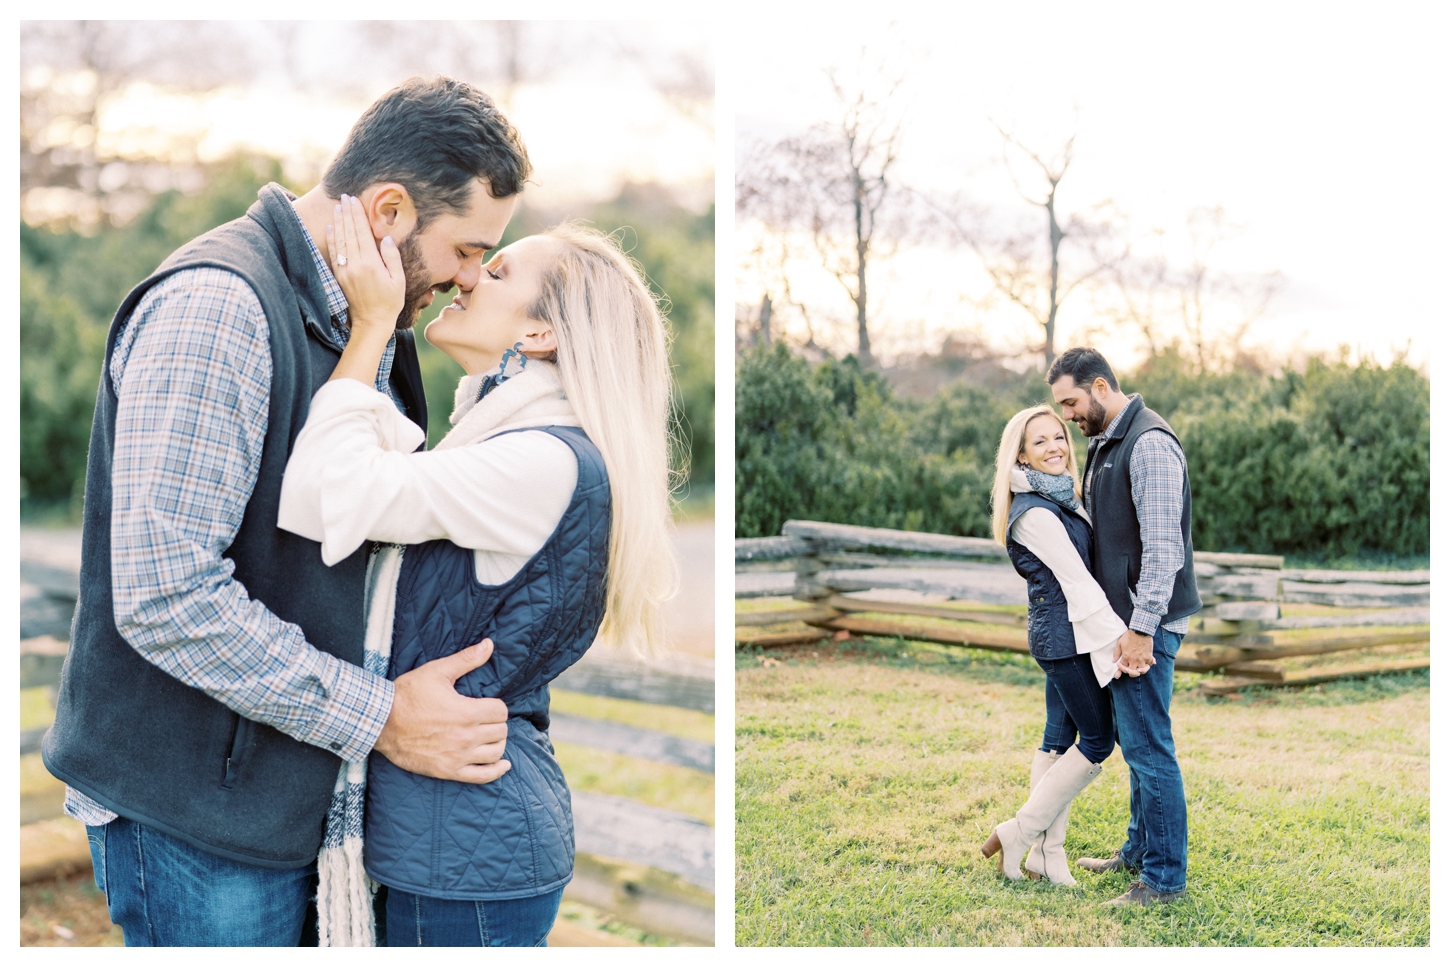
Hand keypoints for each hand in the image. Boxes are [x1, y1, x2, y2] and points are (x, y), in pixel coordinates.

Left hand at [327, 193, 404, 341]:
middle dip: (346, 213)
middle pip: (349, 232)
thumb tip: (386, 238)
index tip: (354, 200)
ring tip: (337, 207)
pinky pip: (334, 252)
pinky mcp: (339, 276)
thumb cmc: (390, 302)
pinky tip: (331, 228)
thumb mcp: (399, 281)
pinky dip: (332, 238)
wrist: (371, 322)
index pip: (362, 232)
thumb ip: (392, 258)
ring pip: (340, 240)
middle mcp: (355, 264)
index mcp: (371, 263)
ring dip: (338, 222)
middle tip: (344, 197)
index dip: (357, 215)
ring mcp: (345, 270)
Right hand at [374, 638, 511, 783]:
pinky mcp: (448, 771)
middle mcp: (466, 737)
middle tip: (485, 719)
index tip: (486, 704)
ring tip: (489, 736)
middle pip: (501, 731)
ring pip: (496, 753)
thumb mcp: (437, 671)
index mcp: (467, 712)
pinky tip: (503, 765)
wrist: (380, 723)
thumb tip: (489, 644)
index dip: (496, 706)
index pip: (501, 711)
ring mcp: (458, 756)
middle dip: (496, 723)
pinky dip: (497, 771)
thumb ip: (466, 659)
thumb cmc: (407, 695)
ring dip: (497, 743)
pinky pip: (482, 776)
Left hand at [1113, 629, 1156, 676]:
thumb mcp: (1120, 643)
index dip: (1120, 670)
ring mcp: (1142, 659)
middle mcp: (1134, 660)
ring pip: (1142, 671)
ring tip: (1138, 669)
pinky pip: (1150, 664)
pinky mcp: (1149, 656)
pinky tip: (1147, 663)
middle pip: (1132, 672)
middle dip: (1130, 672)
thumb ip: (1116, 653)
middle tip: (1129, 670)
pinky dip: (1149, 664)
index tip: (1119, 669)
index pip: (1123, 668)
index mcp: (1126, 657)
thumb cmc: (1129, 636)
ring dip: (1140, 671)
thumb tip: (1113, 661)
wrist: (1140, 631)